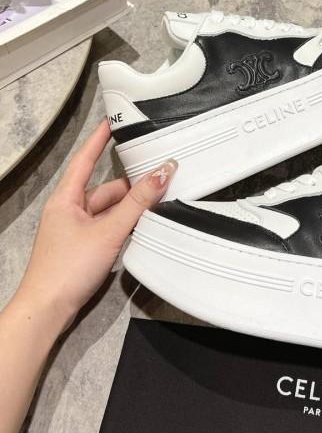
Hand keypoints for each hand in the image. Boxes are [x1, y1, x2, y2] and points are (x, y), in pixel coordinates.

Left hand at [13, 119, 176, 333]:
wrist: (47, 310)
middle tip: (159, 175)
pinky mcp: (82, 247)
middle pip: (105, 188)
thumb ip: (138, 202)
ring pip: (109, 209)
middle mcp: (69, 210)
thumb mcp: (109, 231)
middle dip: (131, 185)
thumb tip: (163, 172)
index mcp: (66, 198)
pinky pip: (107, 226)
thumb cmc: (68, 268)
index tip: (113, 122)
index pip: (85, 158)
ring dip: (130, 207)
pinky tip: (141, 228)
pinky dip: (124, 224)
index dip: (100, 139)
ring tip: (157, 203)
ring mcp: (75, 230)